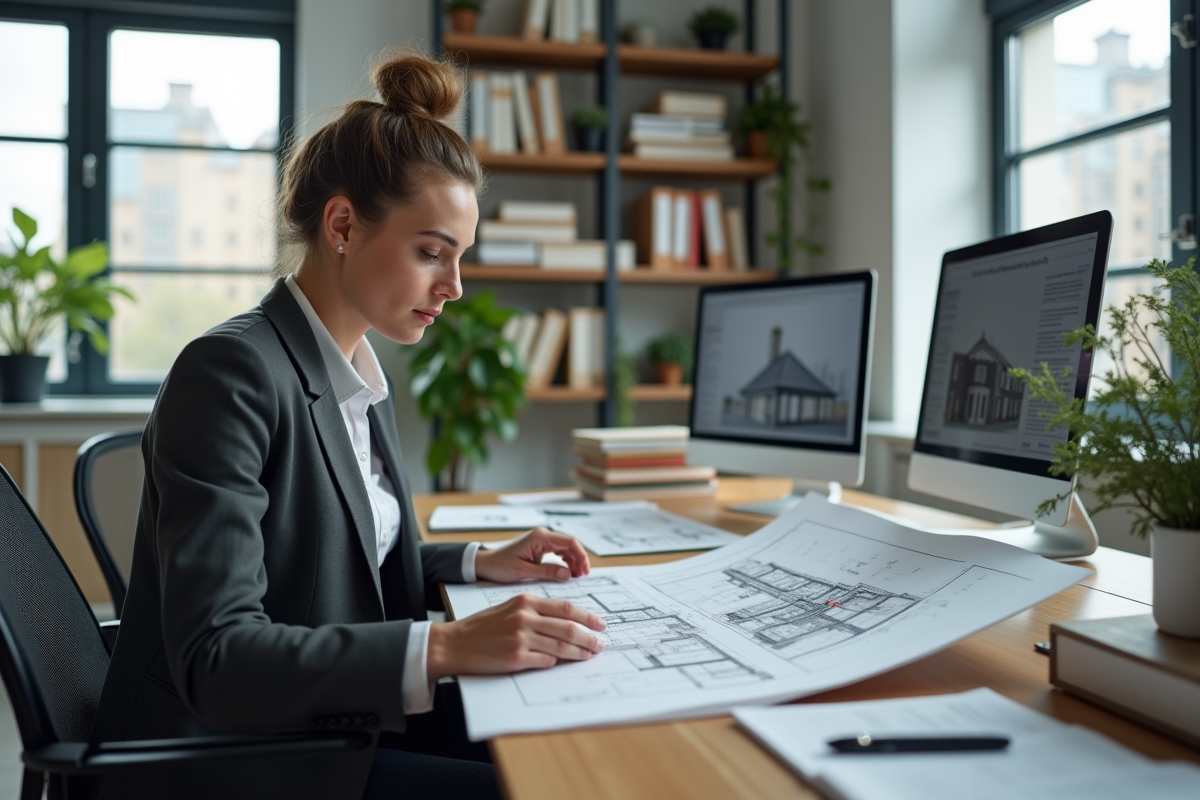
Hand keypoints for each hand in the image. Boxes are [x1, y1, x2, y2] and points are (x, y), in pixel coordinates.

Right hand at [427, 593, 606, 678]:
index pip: (565, 607)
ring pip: (561, 645)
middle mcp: (525, 617)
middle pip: (568, 626)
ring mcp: (521, 637)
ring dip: (579, 652)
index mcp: (525, 601)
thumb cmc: (482, 627)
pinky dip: (556, 662)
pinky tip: (562, 663)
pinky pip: (545, 660)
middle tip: (601, 643)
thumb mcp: (509, 608)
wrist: (454, 643)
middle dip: (589, 636)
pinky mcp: (516, 657)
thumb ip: (535, 611)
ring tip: (591, 654)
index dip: (586, 617)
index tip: (600, 624)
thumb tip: (564, 622)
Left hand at [474, 527, 590, 582]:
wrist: (485, 563)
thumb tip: (568, 574)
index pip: (569, 542)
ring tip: (577, 577)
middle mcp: (542, 536)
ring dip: (573, 561)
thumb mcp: (523, 571)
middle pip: (570, 545)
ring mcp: (541, 541)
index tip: (585, 571)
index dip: (581, 556)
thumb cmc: (500, 565)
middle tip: (583, 577)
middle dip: (579, 560)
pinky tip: (567, 573)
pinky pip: (558, 552)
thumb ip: (547, 572)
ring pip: (565, 549)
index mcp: (540, 537)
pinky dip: (565, 562)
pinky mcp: (539, 548)